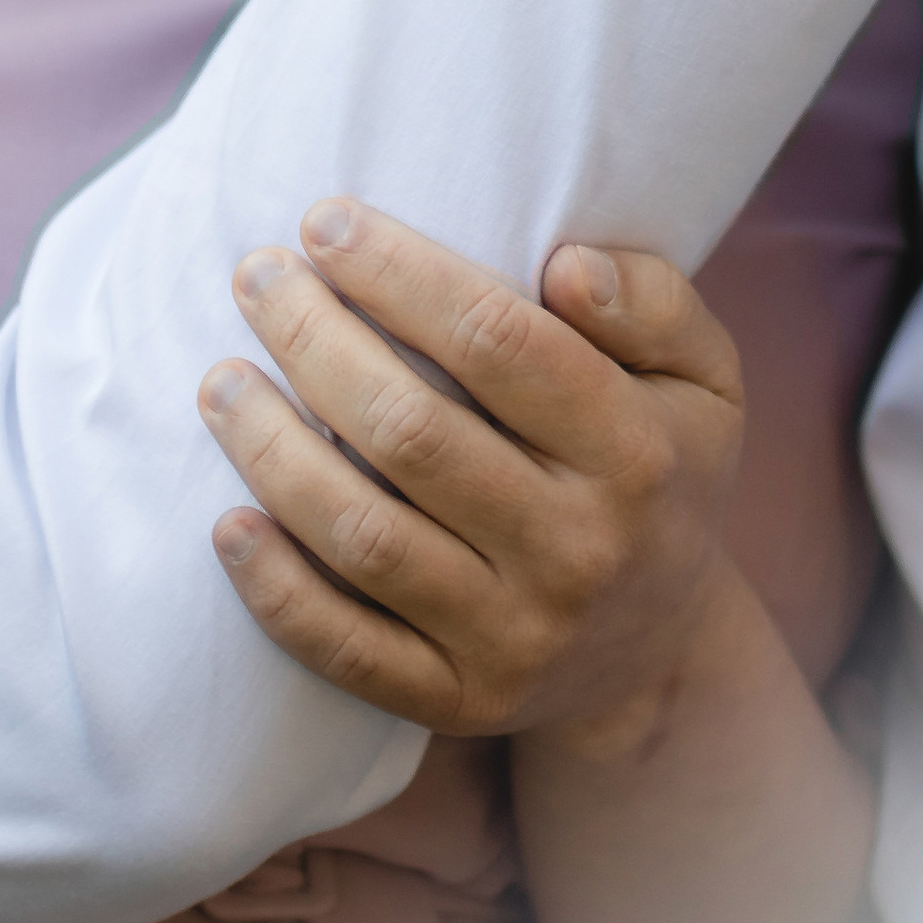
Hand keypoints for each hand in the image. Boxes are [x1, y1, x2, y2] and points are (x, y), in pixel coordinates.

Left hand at [198, 199, 746, 739]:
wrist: (662, 653)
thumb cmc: (661, 467)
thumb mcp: (702, 376)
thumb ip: (653, 302)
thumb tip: (568, 265)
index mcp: (634, 451)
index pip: (497, 342)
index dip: (400, 273)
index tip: (325, 221)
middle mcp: (576, 548)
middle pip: (412, 432)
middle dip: (314, 340)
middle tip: (255, 276)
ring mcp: (515, 636)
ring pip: (366, 536)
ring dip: (273, 450)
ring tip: (220, 379)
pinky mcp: (459, 701)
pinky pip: (349, 651)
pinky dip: (278, 592)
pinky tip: (227, 524)